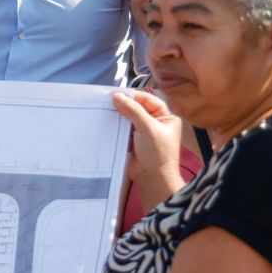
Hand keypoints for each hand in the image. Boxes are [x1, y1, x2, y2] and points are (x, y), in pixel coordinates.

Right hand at [112, 89, 187, 206]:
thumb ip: (133, 110)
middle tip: (109, 100)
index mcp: (166, 117)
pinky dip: (115, 125)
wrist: (153, 179)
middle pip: (138, 108)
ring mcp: (143, 132)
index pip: (149, 100)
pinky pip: (123, 128)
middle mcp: (156, 123)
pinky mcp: (133, 141)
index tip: (118, 93)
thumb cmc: (158, 154)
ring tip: (105, 109)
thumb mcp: (148, 128)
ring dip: (119, 115)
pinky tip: (106, 121)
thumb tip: (117, 96)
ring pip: (129, 118)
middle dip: (125, 104)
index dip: (134, 96)